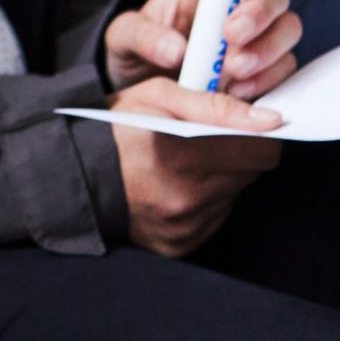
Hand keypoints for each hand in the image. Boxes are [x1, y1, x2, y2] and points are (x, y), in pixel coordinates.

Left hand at [103, 0, 300, 99]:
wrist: (147, 91)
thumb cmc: (138, 51)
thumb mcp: (123, 38)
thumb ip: (142, 36)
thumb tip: (176, 50)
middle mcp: (235, 5)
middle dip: (258, 11)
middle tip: (230, 34)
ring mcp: (256, 38)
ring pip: (287, 29)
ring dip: (265, 49)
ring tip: (232, 69)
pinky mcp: (266, 69)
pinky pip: (285, 67)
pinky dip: (267, 78)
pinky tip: (238, 90)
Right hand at [109, 75, 283, 257]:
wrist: (70, 174)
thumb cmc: (111, 128)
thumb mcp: (156, 96)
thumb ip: (215, 104)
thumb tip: (269, 120)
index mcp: (179, 154)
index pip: (262, 152)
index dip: (256, 135)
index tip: (239, 128)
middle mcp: (185, 197)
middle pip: (250, 174)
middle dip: (234, 154)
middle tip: (199, 143)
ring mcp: (183, 226)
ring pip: (232, 196)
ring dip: (217, 179)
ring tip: (179, 165)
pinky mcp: (180, 245)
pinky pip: (213, 219)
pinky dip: (201, 202)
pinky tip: (172, 187)